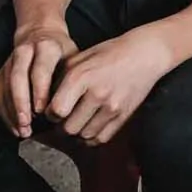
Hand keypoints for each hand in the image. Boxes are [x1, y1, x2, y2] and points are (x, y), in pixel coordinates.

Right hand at [0, 25, 77, 138]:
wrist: (39, 31)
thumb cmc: (61, 50)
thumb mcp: (73, 56)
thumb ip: (71, 77)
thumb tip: (70, 107)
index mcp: (46, 47)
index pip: (40, 70)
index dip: (39, 91)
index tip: (41, 110)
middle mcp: (24, 52)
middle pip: (18, 78)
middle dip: (21, 103)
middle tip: (27, 123)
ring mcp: (10, 61)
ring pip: (6, 87)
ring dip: (12, 111)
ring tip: (22, 130)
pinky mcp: (1, 71)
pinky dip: (5, 112)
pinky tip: (14, 126)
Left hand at [46, 29, 175, 145]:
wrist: (145, 54)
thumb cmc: (110, 53)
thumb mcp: (79, 58)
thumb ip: (60, 79)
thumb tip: (46, 102)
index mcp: (81, 77)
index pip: (57, 111)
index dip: (51, 114)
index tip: (54, 110)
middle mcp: (97, 94)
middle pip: (69, 128)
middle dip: (63, 125)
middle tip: (66, 118)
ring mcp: (113, 107)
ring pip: (84, 135)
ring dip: (78, 131)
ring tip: (79, 121)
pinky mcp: (124, 115)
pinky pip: (101, 138)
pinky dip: (92, 137)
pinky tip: (91, 126)